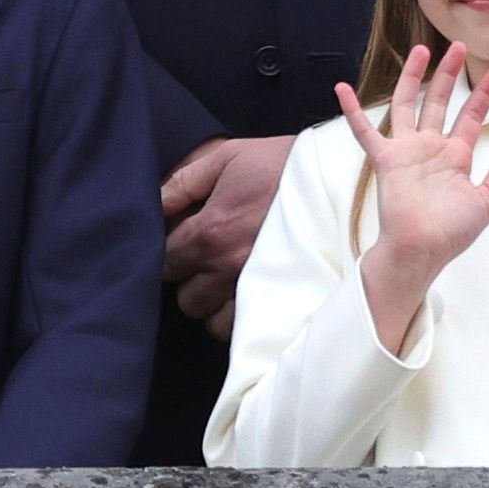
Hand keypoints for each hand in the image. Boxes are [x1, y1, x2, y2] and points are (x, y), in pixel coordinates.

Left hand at [160, 136, 289, 328]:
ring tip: (224, 282)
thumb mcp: (227, 157)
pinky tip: (244, 297)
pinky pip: (246, 330)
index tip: (181, 245)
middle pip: (186, 298)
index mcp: (211, 231)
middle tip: (204, 263)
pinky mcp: (282, 300)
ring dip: (214, 305)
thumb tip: (152, 203)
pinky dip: (239, 319)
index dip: (168, 254)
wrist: (336, 177)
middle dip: (190, 282)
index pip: (165, 262)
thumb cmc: (279, 163)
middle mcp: (228, 266)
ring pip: (213, 321)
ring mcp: (256, 288)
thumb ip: (182, 182)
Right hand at [336, 45, 488, 350]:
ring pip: (407, 104)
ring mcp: (406, 150)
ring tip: (421, 51)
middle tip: (459, 47)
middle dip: (449, 74)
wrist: (422, 248)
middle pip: (439, 101)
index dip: (485, 93)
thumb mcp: (488, 201)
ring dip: (413, 78)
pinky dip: (352, 111)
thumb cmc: (452, 232)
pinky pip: (365, 131)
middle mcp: (430, 147)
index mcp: (455, 156)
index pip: (472, 116)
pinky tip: (342, 89)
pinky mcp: (385, 159)